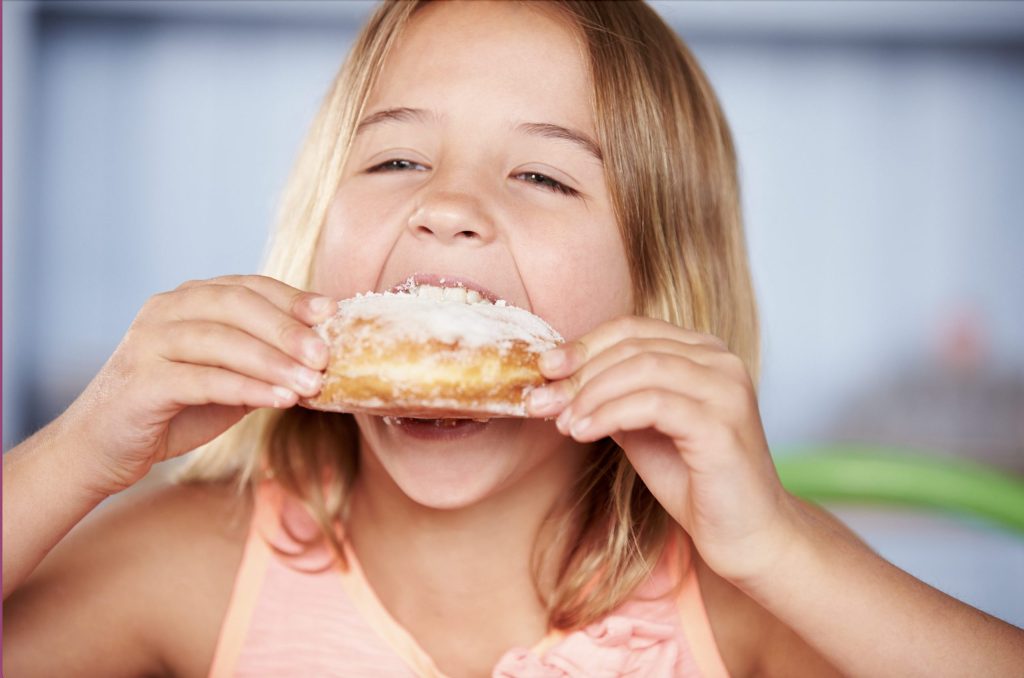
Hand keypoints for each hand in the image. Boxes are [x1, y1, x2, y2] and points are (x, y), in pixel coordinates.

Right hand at [58, 275, 333, 497]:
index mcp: (188, 300)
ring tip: (311, 383)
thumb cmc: (174, 409)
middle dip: (286, 328)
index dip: (292, 298)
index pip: (248, 286)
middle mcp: (165, 310)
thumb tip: (323, 356)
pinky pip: (202, 379)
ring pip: (220, 340)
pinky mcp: (140, 382)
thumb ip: (264, 360)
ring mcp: (148, 342)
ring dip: (273, 362)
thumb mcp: (227, 377)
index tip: (332, 312)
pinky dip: (247, 388)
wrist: (102, 448)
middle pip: (235, 305)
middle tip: (325, 354)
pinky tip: (280, 400)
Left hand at [527, 316, 798, 584]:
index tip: (544, 367)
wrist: (746, 535)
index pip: (633, 329)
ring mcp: (726, 390)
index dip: (584, 344)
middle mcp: (721, 361)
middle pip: (633, 345)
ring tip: (561, 421)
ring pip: (642, 368)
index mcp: (704, 353)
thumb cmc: (694, 481)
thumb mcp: (642, 428)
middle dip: (578, 372)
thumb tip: (558, 379)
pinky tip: (583, 432)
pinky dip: (610, 414)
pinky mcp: (722, 425)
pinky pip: (653, 404)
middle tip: (540, 400)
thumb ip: (612, 396)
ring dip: (590, 394)